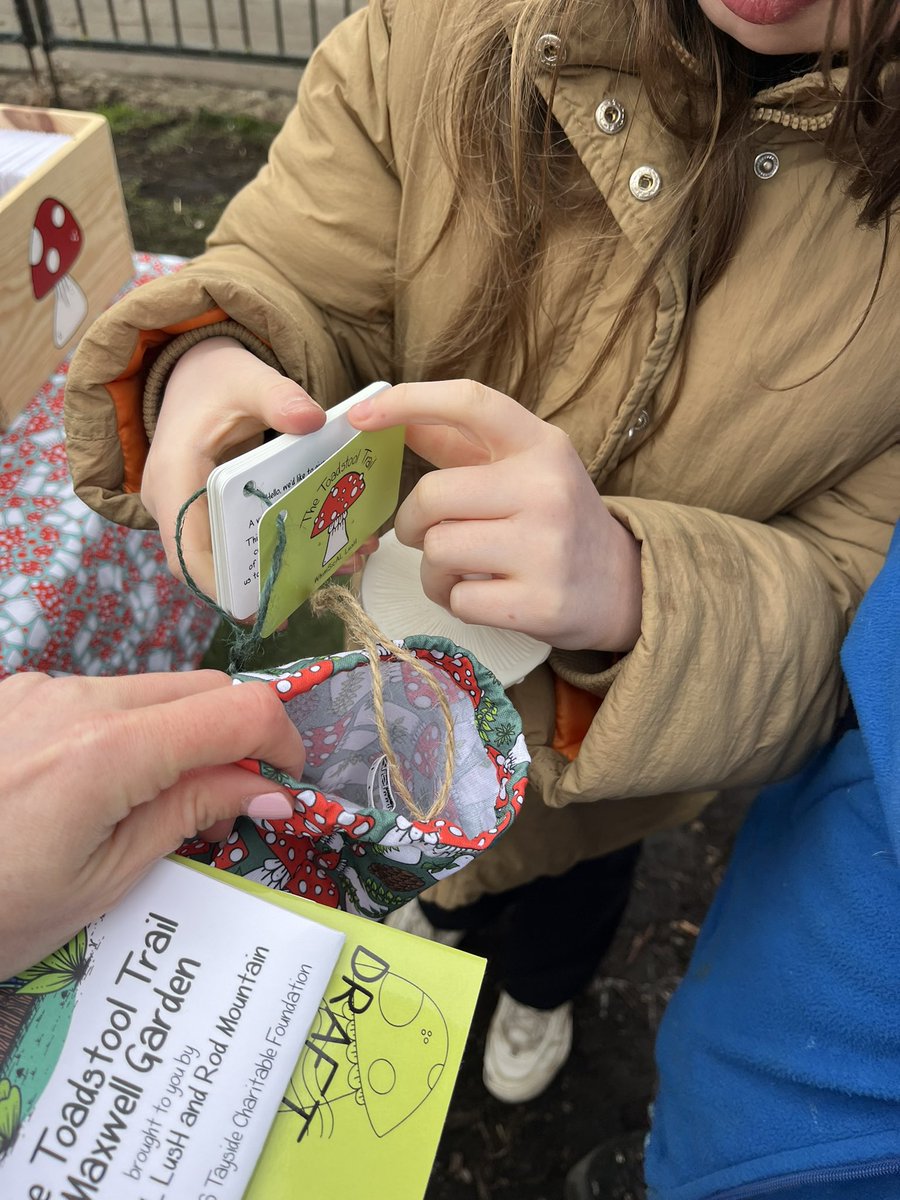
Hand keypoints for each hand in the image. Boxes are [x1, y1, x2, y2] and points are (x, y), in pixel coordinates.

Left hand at [0, 670, 305, 978]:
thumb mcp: (104, 881)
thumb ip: (190, 814)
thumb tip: (270, 788)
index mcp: (109, 751)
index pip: (240, 709)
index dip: (283, 739)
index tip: (288, 783)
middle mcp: (79, 698)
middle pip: (203, 687)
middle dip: (237, 737)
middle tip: (232, 804)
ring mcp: (42, 688)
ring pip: (153, 691)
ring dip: (181, 735)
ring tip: (154, 807)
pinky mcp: (18, 693)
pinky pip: (104, 698)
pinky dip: (131, 733)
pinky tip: (98, 790)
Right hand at [142, 337, 325, 597]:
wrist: (198, 374)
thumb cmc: (219, 378)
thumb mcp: (249, 379)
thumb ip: (278, 396)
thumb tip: (311, 419)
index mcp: (174, 473)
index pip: (184, 543)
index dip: (213, 580)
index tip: (249, 606)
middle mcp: (171, 500)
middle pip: (200, 563)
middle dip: (244, 588)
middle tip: (289, 611)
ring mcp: (186, 510)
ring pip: (217, 559)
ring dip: (261, 575)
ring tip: (314, 584)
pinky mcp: (205, 513)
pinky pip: (229, 545)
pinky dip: (264, 555)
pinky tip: (309, 561)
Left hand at [350, 380, 642, 651]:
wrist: (620, 585)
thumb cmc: (556, 520)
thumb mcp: (524, 469)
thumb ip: (462, 446)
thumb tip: (397, 420)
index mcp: (541, 446)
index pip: (470, 402)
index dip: (408, 401)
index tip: (363, 417)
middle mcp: (547, 490)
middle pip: (431, 496)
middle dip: (412, 522)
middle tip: (424, 533)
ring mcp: (546, 549)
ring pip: (437, 551)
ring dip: (433, 568)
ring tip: (459, 570)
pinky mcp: (540, 603)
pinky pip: (457, 600)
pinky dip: (456, 601)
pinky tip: (481, 595)